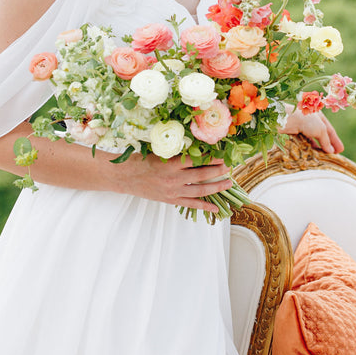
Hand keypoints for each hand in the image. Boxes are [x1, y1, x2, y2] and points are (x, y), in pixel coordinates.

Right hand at [107, 154, 232, 213]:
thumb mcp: (160, 152)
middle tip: (230, 167)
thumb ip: (177, 151)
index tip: (224, 154)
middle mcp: (174, 178)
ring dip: (216, 187)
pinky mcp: (171, 200)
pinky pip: (191, 204)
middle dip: (219, 170)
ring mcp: (173, 191)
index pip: (198, 159)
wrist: (125, 177)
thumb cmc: (141, 161)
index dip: (213, 157)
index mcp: (172, 163)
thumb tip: (197, 146)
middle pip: (202, 174)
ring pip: (200, 190)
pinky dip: (204, 206)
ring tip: (228, 183)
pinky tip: (215, 207)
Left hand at [281, 108, 343, 154]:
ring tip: (324, 158)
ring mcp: (300, 128)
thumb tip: (331, 151)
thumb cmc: (305, 120)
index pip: (329, 130)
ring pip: (311, 140)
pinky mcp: (292, 134)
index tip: (340, 150)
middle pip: (321, 135)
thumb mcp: (321, 129)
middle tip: (333, 155)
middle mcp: (309, 121)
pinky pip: (302, 143)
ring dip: (318, 149)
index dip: (335, 140)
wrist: (284, 119)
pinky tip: (312, 155)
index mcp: (318, 115)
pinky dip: (308, 149)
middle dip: (327, 145)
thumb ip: (326, 140)